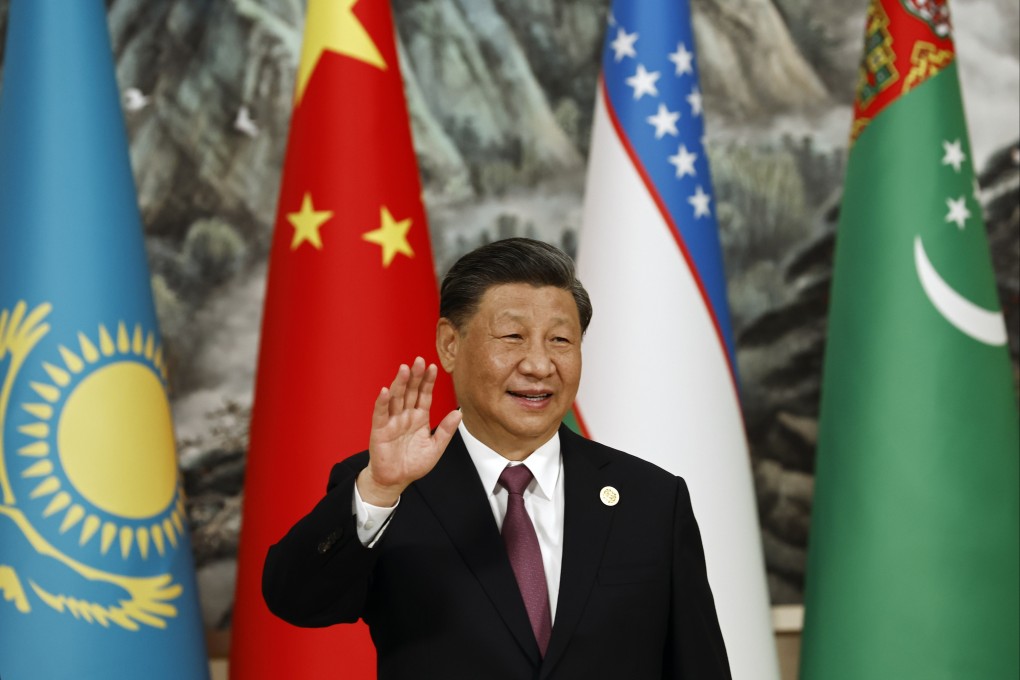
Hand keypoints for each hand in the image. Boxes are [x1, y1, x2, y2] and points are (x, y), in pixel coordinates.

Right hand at [357, 357, 461, 505]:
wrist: (395, 481)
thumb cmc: (414, 464)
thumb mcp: (435, 447)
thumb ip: (446, 430)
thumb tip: (459, 413)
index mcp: (419, 417)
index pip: (424, 395)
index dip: (428, 381)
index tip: (433, 367)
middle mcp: (405, 415)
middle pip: (410, 391)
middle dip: (415, 376)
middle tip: (419, 360)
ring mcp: (392, 421)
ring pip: (396, 398)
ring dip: (400, 383)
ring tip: (404, 369)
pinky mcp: (380, 429)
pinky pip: (381, 413)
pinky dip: (383, 402)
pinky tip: (386, 390)